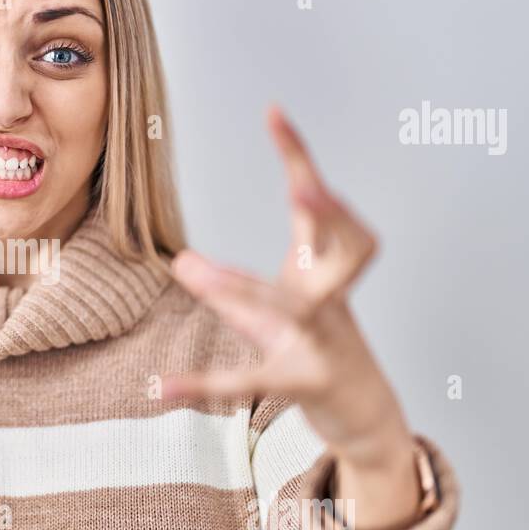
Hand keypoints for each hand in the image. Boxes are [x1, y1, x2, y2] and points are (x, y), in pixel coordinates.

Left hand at [163, 106, 413, 473]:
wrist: (368, 416)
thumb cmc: (318, 352)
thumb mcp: (272, 313)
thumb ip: (228, 287)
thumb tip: (179, 261)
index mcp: (324, 271)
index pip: (316, 205)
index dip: (299, 159)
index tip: (274, 112)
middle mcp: (332, 300)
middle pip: (343, 250)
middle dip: (328, 216)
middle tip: (303, 187)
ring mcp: (325, 342)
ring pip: (293, 310)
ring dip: (245, 289)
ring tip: (194, 272)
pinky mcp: (306, 383)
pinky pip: (251, 380)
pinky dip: (204, 385)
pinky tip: (161, 388)